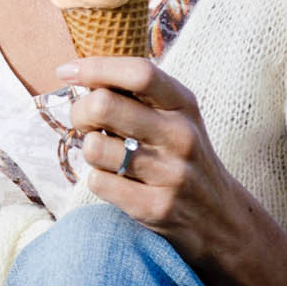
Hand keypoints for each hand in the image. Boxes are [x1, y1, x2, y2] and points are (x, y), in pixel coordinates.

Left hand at [62, 57, 261, 268]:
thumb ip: (133, 93)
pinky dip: (97, 179)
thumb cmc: (179, 155)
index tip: (66, 71)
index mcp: (183, 104)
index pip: (139, 72)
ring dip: (88, 150)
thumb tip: (74, 72)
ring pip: (94, 146)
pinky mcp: (156, 207)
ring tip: (105, 155)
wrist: (220, 218)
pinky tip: (117, 182)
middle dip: (79, 112)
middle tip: (84, 123)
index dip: (95, 67)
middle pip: (103, 105)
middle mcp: (181, 135)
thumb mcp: (173, 116)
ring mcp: (171, 173)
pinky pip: (98, 182)